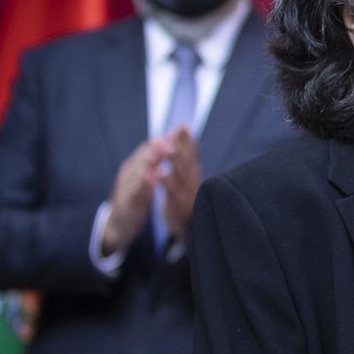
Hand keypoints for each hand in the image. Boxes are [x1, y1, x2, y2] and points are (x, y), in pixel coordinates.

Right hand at [101, 138, 169, 254]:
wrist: (119, 224)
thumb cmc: (136, 198)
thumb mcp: (146, 178)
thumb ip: (156, 162)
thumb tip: (172, 142)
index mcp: (137, 165)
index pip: (151, 146)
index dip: (166, 138)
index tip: (181, 130)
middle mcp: (130, 172)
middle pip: (144, 155)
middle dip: (159, 147)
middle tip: (173, 140)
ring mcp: (126, 186)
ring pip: (138, 170)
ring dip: (151, 160)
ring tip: (163, 153)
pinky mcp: (127, 202)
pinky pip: (135, 191)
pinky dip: (144, 183)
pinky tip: (152, 177)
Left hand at [159, 127, 202, 242]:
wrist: (185, 228)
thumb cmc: (183, 200)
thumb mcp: (186, 179)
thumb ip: (186, 161)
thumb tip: (188, 139)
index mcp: (192, 174)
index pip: (192, 153)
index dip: (188, 140)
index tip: (184, 126)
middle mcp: (192, 182)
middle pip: (188, 160)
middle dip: (184, 145)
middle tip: (180, 131)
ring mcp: (186, 194)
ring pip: (181, 174)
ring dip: (176, 161)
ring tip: (169, 148)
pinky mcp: (177, 206)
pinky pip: (171, 192)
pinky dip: (166, 182)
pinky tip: (160, 173)